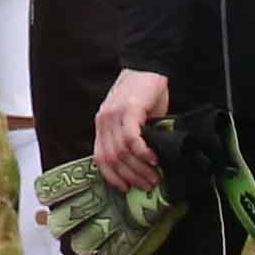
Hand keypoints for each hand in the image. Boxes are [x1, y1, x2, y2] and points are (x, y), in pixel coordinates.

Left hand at [91, 68, 170, 186]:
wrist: (149, 66)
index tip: (126, 188)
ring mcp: (114, 115)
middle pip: (112, 159)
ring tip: (155, 177)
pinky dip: (142, 153)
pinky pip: (132, 139)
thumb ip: (131, 137)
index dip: (112, 177)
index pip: (100, 158)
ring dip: (139, 169)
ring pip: (122, 152)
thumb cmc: (143, 94)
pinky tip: (153, 160)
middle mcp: (103, 121)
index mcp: (101, 125)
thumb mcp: (132, 118)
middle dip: (130, 177)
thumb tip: (143, 165)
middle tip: (148, 186)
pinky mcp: (129, 110)